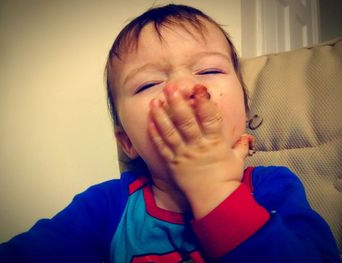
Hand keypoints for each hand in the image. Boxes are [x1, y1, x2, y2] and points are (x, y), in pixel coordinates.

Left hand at [148, 84, 252, 217]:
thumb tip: (247, 137)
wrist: (213, 200)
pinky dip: (156, 135)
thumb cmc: (226, 179)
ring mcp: (183, 154)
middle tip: (170, 88)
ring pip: (170, 132)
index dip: (204, 102)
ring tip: (154, 102)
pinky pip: (162, 147)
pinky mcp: (172, 163)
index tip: (199, 87)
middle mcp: (197, 146)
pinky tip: (150, 122)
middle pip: (186, 122)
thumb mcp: (237, 161)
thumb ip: (240, 147)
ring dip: (162, 116)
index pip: (210, 118)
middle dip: (178, 104)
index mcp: (214, 143)